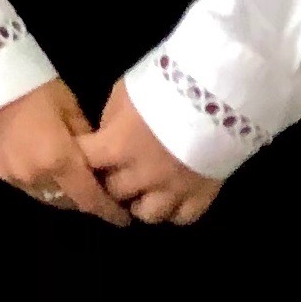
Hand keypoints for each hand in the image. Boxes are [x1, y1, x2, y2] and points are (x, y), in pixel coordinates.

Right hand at [0, 79, 124, 224]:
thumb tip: (95, 156)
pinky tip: (40, 163)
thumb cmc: (30, 84)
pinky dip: (37, 179)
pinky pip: (23, 182)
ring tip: (70, 179)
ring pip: (44, 195)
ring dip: (59, 192)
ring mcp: (10, 175)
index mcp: (58, 163)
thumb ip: (85, 137)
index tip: (124, 218)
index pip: (89, 199)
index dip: (109, 211)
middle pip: (66, 201)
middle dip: (84, 200)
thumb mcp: (68, 104)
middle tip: (98, 192)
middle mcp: (35, 178)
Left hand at [79, 82, 224, 225]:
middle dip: (110, 182)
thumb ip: (110, 121)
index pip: (84, 163)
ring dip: (141, 202)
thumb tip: (103, 139)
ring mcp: (175, 189)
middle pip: (114, 193)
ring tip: (143, 190)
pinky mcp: (204, 195)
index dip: (80, 159)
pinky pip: (182, 218)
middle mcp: (144, 175)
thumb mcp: (126, 92)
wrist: (220, 88)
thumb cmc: (166, 84)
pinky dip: (174, 210)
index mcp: (119, 146)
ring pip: (147, 215)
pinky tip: (172, 195)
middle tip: (114, 173)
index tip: (83, 156)